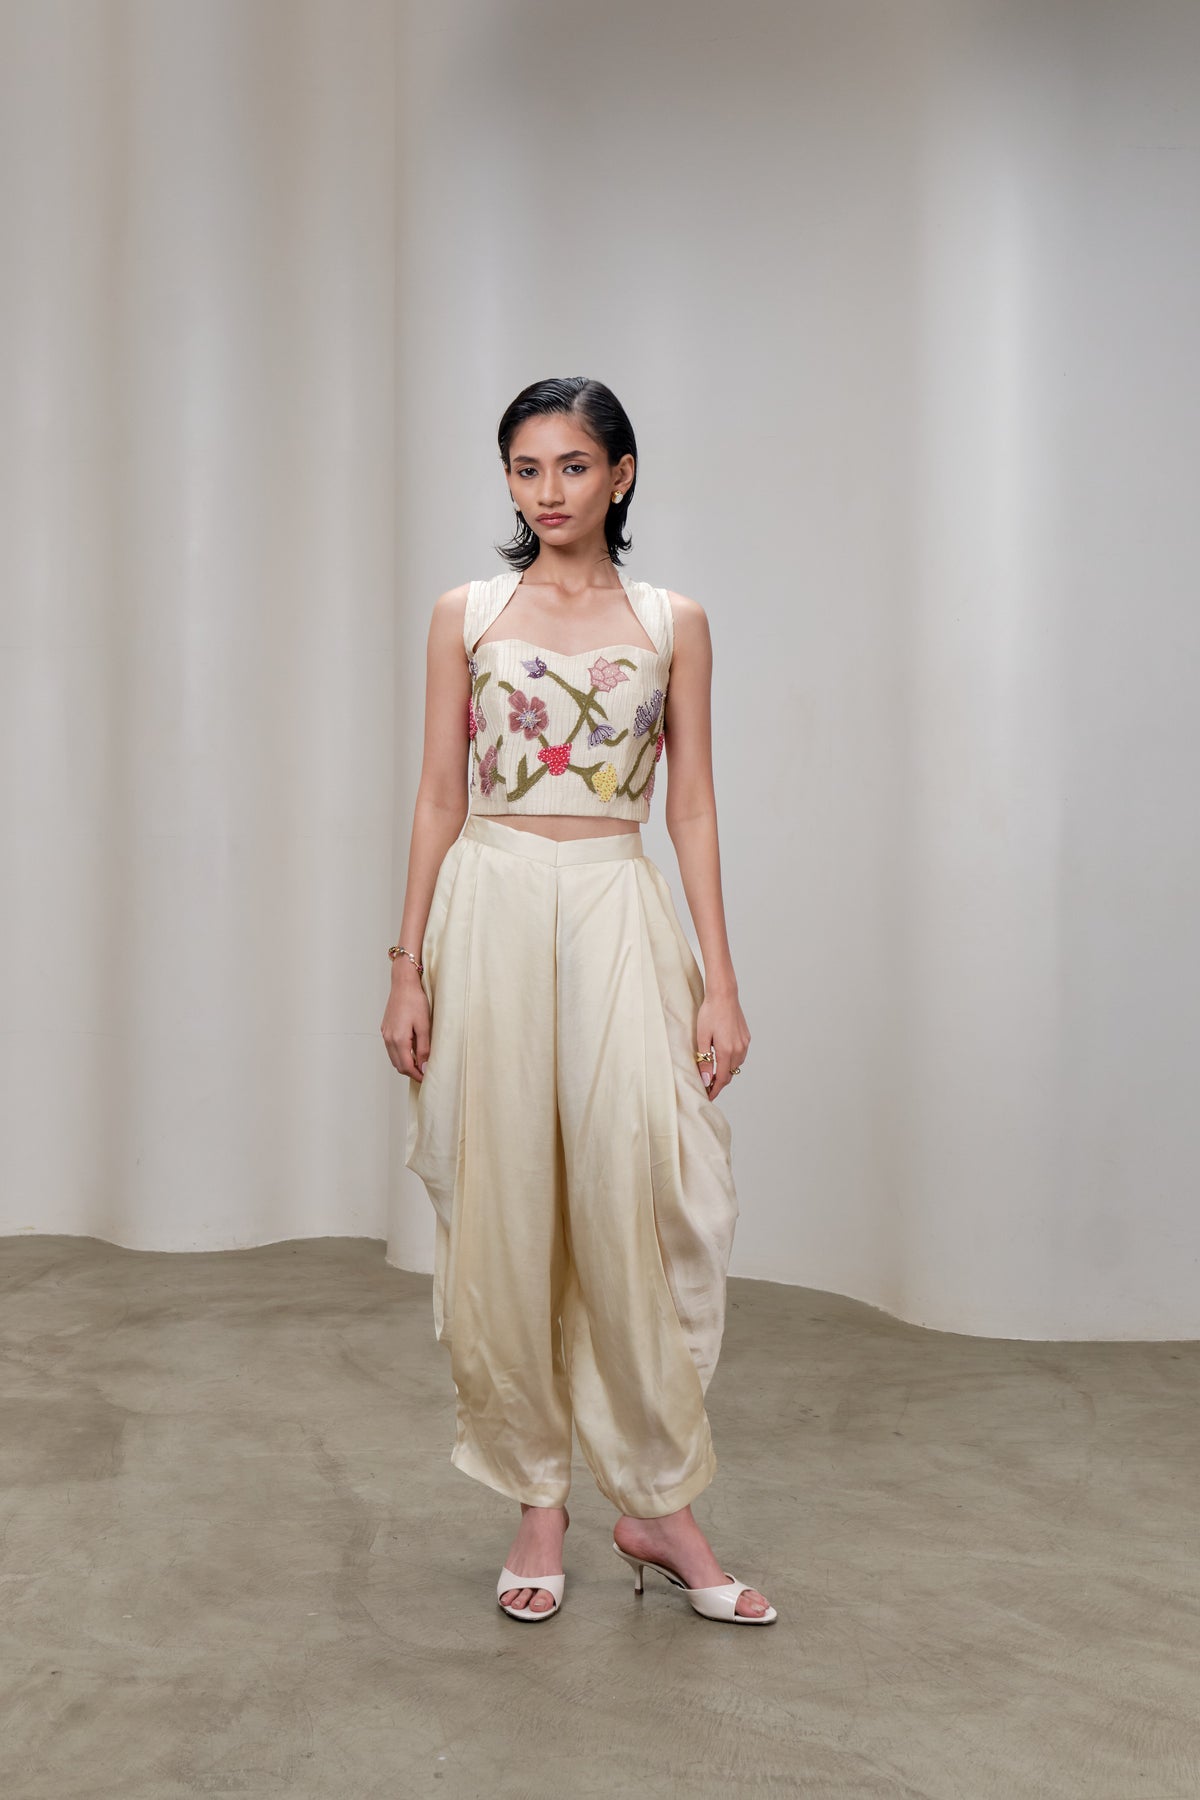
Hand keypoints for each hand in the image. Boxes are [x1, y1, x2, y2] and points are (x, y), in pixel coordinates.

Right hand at [381, 967, 430, 1083]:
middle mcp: (388, 1038)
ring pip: (394, 1057)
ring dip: (405, 1063)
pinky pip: (391, 1047)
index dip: (416, 1075)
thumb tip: (423, 1066)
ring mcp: (385, 1033)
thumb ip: (423, 1049)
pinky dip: (400, 1053)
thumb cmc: (415, 1001)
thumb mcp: (424, 1026)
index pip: (406, 1066)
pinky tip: (412, 1049)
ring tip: (420, 1062)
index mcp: (398, 1039)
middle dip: (411, 1071)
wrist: (403, 983)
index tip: (426, 1078)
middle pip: (398, 1064)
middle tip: (425, 1072)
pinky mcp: (385, 1028)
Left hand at [695, 990, 748, 1101]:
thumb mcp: (702, 1037)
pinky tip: (723, 1058)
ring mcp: (744, 1043)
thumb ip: (704, 1060)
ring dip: (726, 1071)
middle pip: (730, 1074)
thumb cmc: (710, 1013)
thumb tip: (706, 1079)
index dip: (714, 1090)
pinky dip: (731, 1061)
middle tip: (708, 1087)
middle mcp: (739, 1049)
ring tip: (713, 1074)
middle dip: (719, 1083)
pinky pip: (740, 1055)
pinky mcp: (746, 1038)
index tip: (708, 1096)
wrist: (724, 995)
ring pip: (736, 1065)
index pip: (721, 1078)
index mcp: (727, 1051)